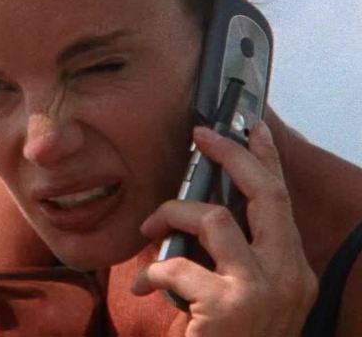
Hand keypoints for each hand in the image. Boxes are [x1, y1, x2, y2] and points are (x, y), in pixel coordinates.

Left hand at [132, 122, 317, 335]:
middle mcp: (290, 279)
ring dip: (174, 214)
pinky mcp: (228, 308)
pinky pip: (178, 264)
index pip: (283, 205)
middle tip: (200, 134)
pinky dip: (153, 271)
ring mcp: (263, 293)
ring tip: (150, 228)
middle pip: (265, 196)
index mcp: (293, 274)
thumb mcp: (239, 298)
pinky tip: (144, 290)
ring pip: (216, 219)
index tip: (251, 128)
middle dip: (233, 155)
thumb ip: (230, 260)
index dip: (267, 161)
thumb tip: (196, 213)